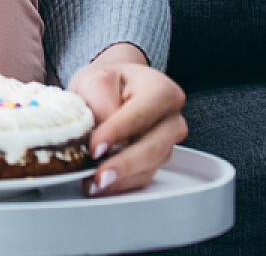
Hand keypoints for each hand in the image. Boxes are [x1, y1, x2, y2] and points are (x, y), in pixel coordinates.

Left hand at [68, 44, 187, 196]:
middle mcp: (172, 118)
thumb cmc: (107, 83)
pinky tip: (103, 185)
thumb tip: (99, 137)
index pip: (139, 115)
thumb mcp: (95, 80)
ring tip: (94, 183)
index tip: (95, 148)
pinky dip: (122, 183)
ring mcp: (168, 142)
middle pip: (153, 147)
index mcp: (161, 90)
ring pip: (150, 166)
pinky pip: (144, 176)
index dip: (117, 133)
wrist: (115, 87)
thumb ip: (99, 104)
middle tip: (98, 176)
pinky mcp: (158, 160)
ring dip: (121, 179)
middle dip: (124, 165)